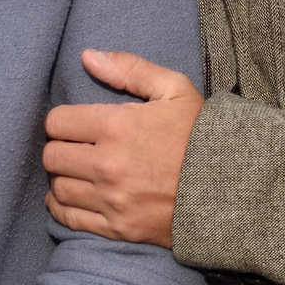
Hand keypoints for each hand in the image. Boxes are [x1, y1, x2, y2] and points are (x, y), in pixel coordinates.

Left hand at [43, 50, 200, 246]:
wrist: (232, 189)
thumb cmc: (202, 135)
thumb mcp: (175, 89)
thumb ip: (130, 69)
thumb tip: (87, 56)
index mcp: (116, 126)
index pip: (57, 122)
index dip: (63, 121)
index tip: (75, 125)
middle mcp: (107, 164)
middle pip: (51, 156)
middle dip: (60, 149)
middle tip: (76, 148)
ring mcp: (111, 199)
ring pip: (57, 188)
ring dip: (63, 178)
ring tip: (78, 172)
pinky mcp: (117, 227)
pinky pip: (69, 219)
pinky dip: (62, 207)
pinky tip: (72, 197)